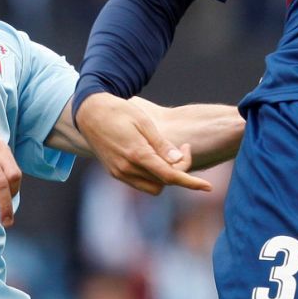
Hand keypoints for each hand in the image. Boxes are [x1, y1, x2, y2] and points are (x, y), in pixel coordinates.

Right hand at [76, 94, 211, 194]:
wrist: (89, 113)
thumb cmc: (119, 111)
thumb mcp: (143, 121)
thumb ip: (161, 144)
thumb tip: (178, 161)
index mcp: (137, 154)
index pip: (169, 176)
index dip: (191, 183)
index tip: (208, 187)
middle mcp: (127, 168)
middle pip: (163, 183)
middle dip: (178, 172)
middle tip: (182, 148)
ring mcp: (119, 173)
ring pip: (152, 187)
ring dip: (164, 176)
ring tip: (166, 153)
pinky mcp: (114, 173)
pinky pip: (139, 183)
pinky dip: (151, 176)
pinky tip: (153, 157)